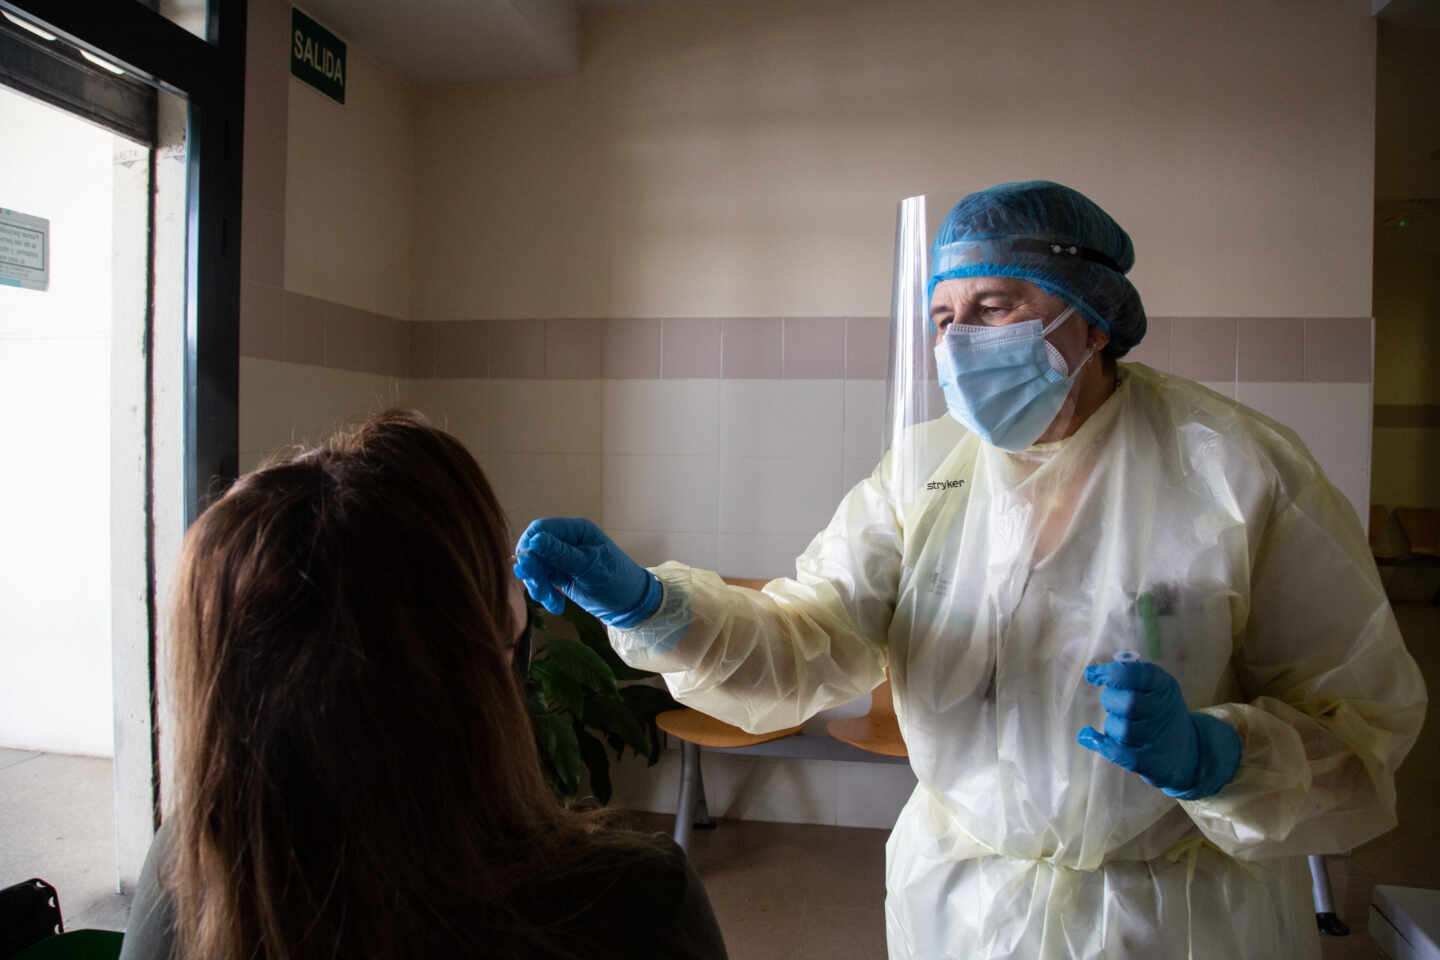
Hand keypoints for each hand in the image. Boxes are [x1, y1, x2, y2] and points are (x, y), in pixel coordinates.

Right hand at [513, 518, 660, 627]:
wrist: (631, 605)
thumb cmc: (616, 580)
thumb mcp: (588, 567)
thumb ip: (560, 554)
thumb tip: (534, 540)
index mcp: (577, 530)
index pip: (542, 529)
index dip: (529, 545)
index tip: (524, 566)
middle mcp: (567, 541)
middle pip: (535, 550)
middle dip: (534, 571)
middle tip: (538, 591)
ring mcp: (563, 558)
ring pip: (537, 568)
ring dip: (539, 586)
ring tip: (550, 602)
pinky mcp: (562, 575)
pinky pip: (544, 581)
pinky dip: (546, 594)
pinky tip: (556, 606)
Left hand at [1077, 661, 1240, 799]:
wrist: (1191, 750)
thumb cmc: (1158, 712)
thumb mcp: (1153, 688)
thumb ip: (1124, 677)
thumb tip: (1090, 674)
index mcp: (1164, 686)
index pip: (1135, 673)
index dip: (1110, 673)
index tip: (1093, 675)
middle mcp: (1164, 710)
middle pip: (1127, 703)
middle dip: (1110, 700)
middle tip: (1114, 705)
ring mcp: (1160, 738)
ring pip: (1121, 729)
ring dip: (1111, 726)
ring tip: (1121, 725)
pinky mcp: (1154, 763)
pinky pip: (1122, 754)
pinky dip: (1104, 745)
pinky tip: (1090, 737)